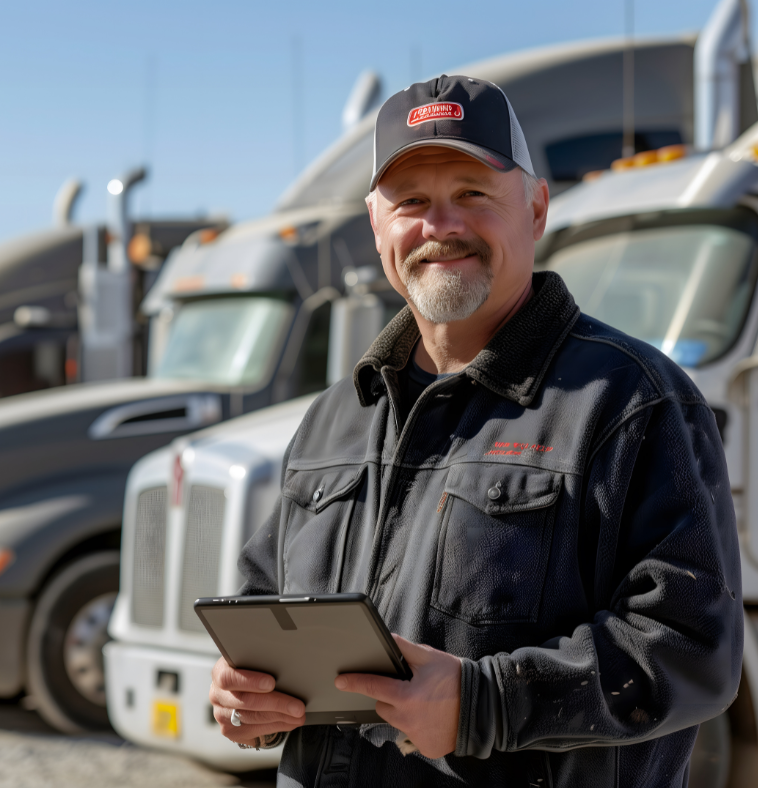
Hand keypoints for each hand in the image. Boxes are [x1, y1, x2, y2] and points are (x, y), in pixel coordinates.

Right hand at [210, 656, 305, 745]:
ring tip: (298, 715)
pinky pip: (254, 731)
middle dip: (276, 704)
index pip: (229, 678)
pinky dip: (275, 727)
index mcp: (220, 672)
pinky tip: (289, 722)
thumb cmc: (251, 670)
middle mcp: (217, 694)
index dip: (250, 681)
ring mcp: (221, 714)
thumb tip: (288, 667)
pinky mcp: (229, 731)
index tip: (271, 682)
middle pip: (246, 702)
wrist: (240, 687)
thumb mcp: (253, 661)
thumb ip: (262, 662)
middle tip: (298, 707)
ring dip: (280, 718)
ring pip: (251, 719)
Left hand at [335, 635, 460, 758]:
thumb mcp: (429, 657)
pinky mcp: (426, 748)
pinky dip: (417, 726)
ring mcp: (417, 737)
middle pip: (383, 706)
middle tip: (409, 688)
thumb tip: (386, 637)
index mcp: (407, 696)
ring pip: (396, 721)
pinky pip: (411, 735)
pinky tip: (431, 716)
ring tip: (423, 701)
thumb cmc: (456, 679)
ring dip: (402, 711)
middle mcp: (409, 720)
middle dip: (389, 696)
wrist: (482, 706)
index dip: (354, 682)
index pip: (373, 686)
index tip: (340, 681)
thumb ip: (404, 647)